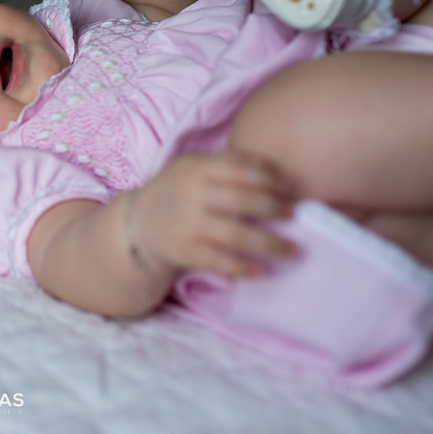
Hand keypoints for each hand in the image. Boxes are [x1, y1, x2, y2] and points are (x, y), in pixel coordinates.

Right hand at [123, 151, 295, 277]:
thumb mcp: (193, 167)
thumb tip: (271, 166)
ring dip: (270, 244)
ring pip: (236, 236)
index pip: (238, 169)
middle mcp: (192, 196)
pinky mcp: (185, 252)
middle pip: (243, 201)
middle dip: (275, 209)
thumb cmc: (176, 191)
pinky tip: (260, 271)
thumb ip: (227, 163)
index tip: (290, 187)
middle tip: (295, 216)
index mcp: (196, 170)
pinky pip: (220, 262)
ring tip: (293, 250)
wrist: (137, 224)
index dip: (268, 177)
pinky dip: (242, 268)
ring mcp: (189, 225)